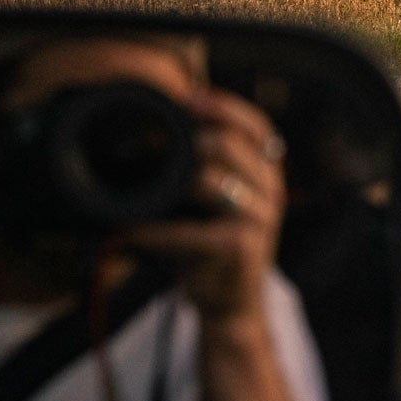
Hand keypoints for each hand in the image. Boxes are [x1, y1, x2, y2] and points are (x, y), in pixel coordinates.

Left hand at [111, 88, 284, 325]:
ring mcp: (259, 219)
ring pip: (208, 182)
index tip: (190, 96)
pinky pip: (188, 231)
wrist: (232, 304)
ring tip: (135, 188)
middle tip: (151, 148)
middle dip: (188, 141)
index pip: (257, 126)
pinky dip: (154, 231)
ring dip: (166, 183)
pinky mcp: (240, 248)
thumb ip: (201, 165)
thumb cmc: (211, 244)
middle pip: (228, 145)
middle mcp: (270, 190)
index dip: (225, 106)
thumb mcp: (216, 200)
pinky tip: (129, 231)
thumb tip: (153, 129)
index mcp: (266, 171)